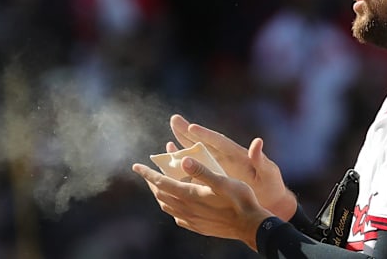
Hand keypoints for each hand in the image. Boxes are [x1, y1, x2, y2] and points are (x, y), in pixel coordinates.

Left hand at [132, 157, 272, 250]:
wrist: (250, 225)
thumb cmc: (239, 200)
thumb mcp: (222, 180)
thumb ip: (202, 170)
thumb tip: (183, 160)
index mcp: (190, 195)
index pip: (162, 183)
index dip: (148, 174)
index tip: (136, 166)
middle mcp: (187, 209)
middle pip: (161, 195)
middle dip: (152, 182)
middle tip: (148, 172)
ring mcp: (192, 220)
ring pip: (167, 206)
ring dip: (161, 194)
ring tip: (161, 185)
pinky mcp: (198, 227)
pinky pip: (177, 216)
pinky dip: (171, 206)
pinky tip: (177, 203)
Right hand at [166, 114, 296, 220]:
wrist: (270, 201)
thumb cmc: (271, 185)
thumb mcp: (269, 172)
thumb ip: (261, 160)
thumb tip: (257, 142)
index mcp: (237, 154)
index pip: (219, 142)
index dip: (206, 135)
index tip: (192, 127)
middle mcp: (224, 158)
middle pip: (203, 142)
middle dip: (188, 132)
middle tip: (174, 119)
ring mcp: (217, 168)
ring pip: (196, 155)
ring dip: (183, 148)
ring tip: (168, 139)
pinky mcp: (213, 179)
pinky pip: (195, 171)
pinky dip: (184, 168)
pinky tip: (172, 164)